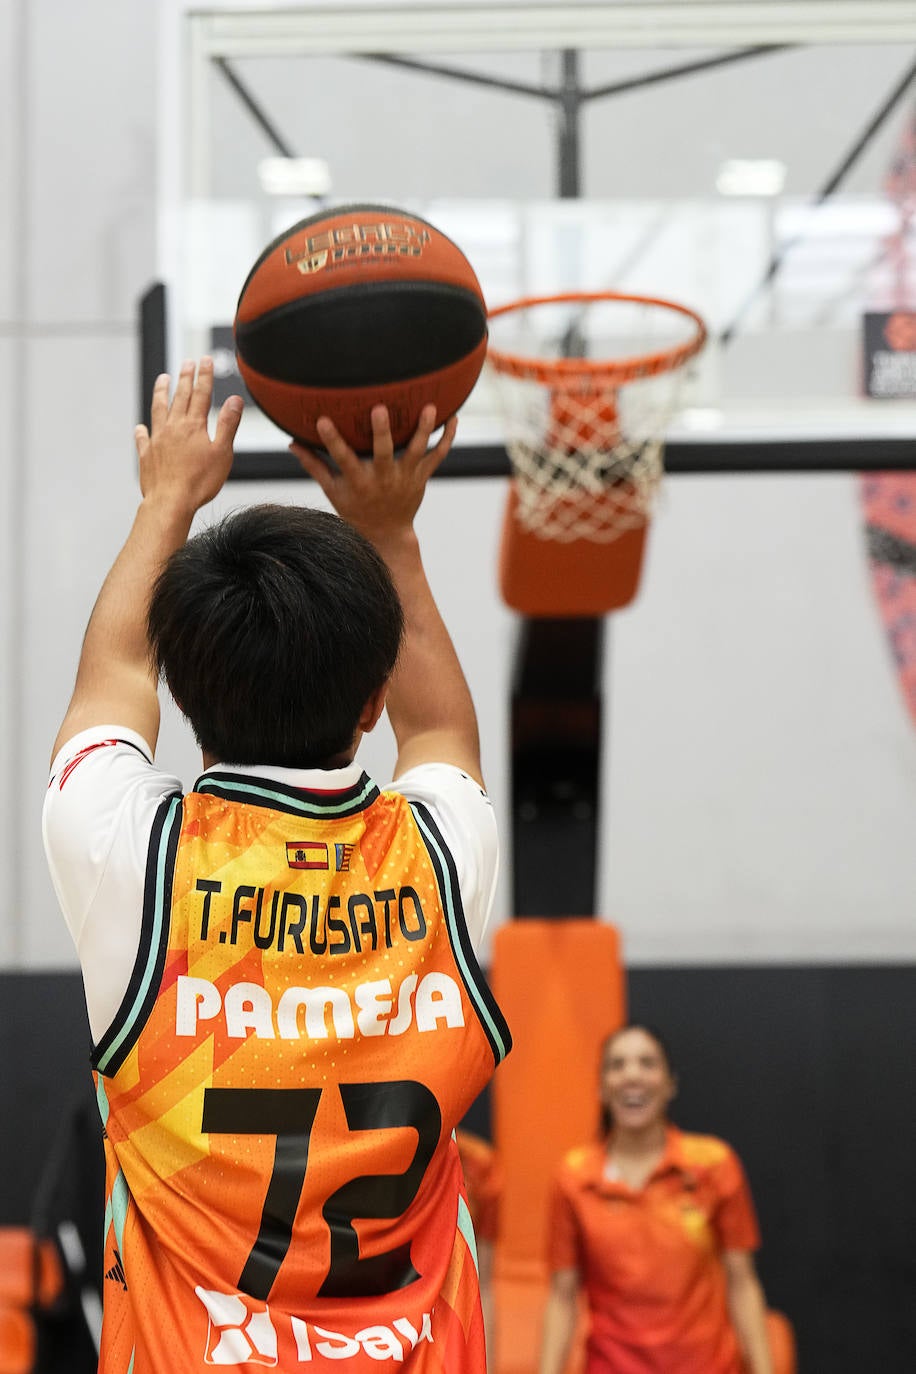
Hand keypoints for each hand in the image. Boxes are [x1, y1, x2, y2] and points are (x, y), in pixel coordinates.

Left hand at [134, 357, 243, 516]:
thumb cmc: (199, 481)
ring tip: (162, 379)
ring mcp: (158, 439)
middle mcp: (174, 427)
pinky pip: (144, 438)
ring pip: (159, 409)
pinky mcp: (147, 454)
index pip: (201, 394)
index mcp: (194, 426)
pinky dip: (143, 431)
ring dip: (161, 393)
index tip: (204, 360)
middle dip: (185, 377)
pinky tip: (141, 427)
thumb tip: (234, 400)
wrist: (170, 501)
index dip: (204, 375)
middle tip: (187, 362)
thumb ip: (227, 424)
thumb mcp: (222, 452)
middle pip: (180, 396)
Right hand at [289, 404, 457, 543]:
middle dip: (382, 432)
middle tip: (380, 409)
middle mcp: (382, 479)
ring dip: (423, 430)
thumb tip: (291, 442)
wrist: (386, 533)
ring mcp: (405, 477)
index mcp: (358, 481)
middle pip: (383, 453)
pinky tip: (453, 417)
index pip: (342, 458)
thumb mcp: (332, 491)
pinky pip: (437, 456)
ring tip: (428, 407)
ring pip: (416, 451)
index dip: (332, 440)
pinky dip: (447, 438)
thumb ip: (314, 465)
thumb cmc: (355, 508)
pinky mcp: (421, 477)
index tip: (322, 420)